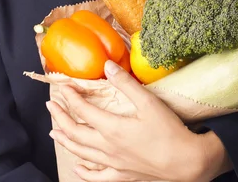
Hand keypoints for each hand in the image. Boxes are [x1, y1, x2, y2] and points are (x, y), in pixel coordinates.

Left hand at [46, 60, 207, 180]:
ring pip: (81, 153)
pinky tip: (77, 167)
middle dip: (60, 118)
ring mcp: (113, 164)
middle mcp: (107, 148)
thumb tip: (107, 66)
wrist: (186, 163)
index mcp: (112, 128)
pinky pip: (97, 177)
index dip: (69, 97)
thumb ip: (126, 83)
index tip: (62, 86)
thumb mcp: (148, 102)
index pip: (82, 111)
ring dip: (65, 141)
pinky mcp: (122, 175)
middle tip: (51, 106)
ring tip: (53, 132)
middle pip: (75, 133)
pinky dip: (83, 172)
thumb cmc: (169, 131)